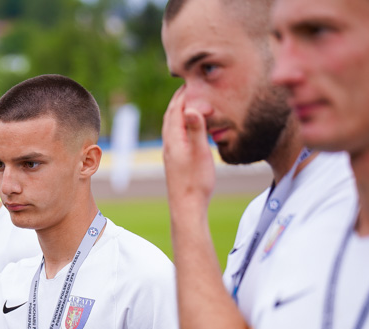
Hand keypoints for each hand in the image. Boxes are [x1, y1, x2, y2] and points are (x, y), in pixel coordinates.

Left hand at [162, 85, 216, 215]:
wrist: (186, 206)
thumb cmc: (195, 181)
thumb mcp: (200, 152)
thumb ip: (196, 129)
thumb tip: (190, 107)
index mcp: (174, 139)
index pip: (176, 109)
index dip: (184, 94)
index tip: (191, 81)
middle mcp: (169, 144)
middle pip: (171, 116)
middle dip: (179, 100)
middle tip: (188, 87)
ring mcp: (170, 153)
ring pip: (171, 126)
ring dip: (178, 112)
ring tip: (187, 103)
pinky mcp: (174, 161)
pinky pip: (175, 135)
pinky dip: (180, 125)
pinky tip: (187, 129)